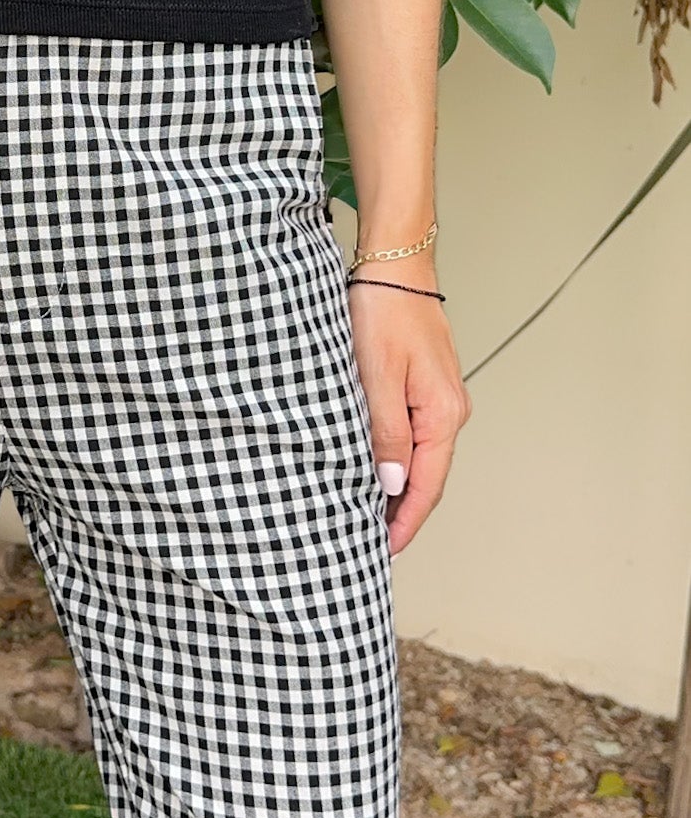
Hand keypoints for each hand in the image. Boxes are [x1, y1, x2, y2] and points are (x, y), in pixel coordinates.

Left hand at [347, 274, 470, 556]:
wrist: (393, 268)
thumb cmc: (385, 313)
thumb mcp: (377, 379)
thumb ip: (387, 434)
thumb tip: (394, 482)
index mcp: (443, 414)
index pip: (427, 485)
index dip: (406, 521)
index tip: (385, 549)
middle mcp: (449, 410)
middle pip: (428, 477)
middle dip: (402, 512)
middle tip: (371, 541)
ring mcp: (439, 399)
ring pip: (420, 457)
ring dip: (398, 487)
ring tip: (368, 513)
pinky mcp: (425, 387)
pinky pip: (414, 435)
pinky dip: (396, 459)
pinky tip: (375, 468)